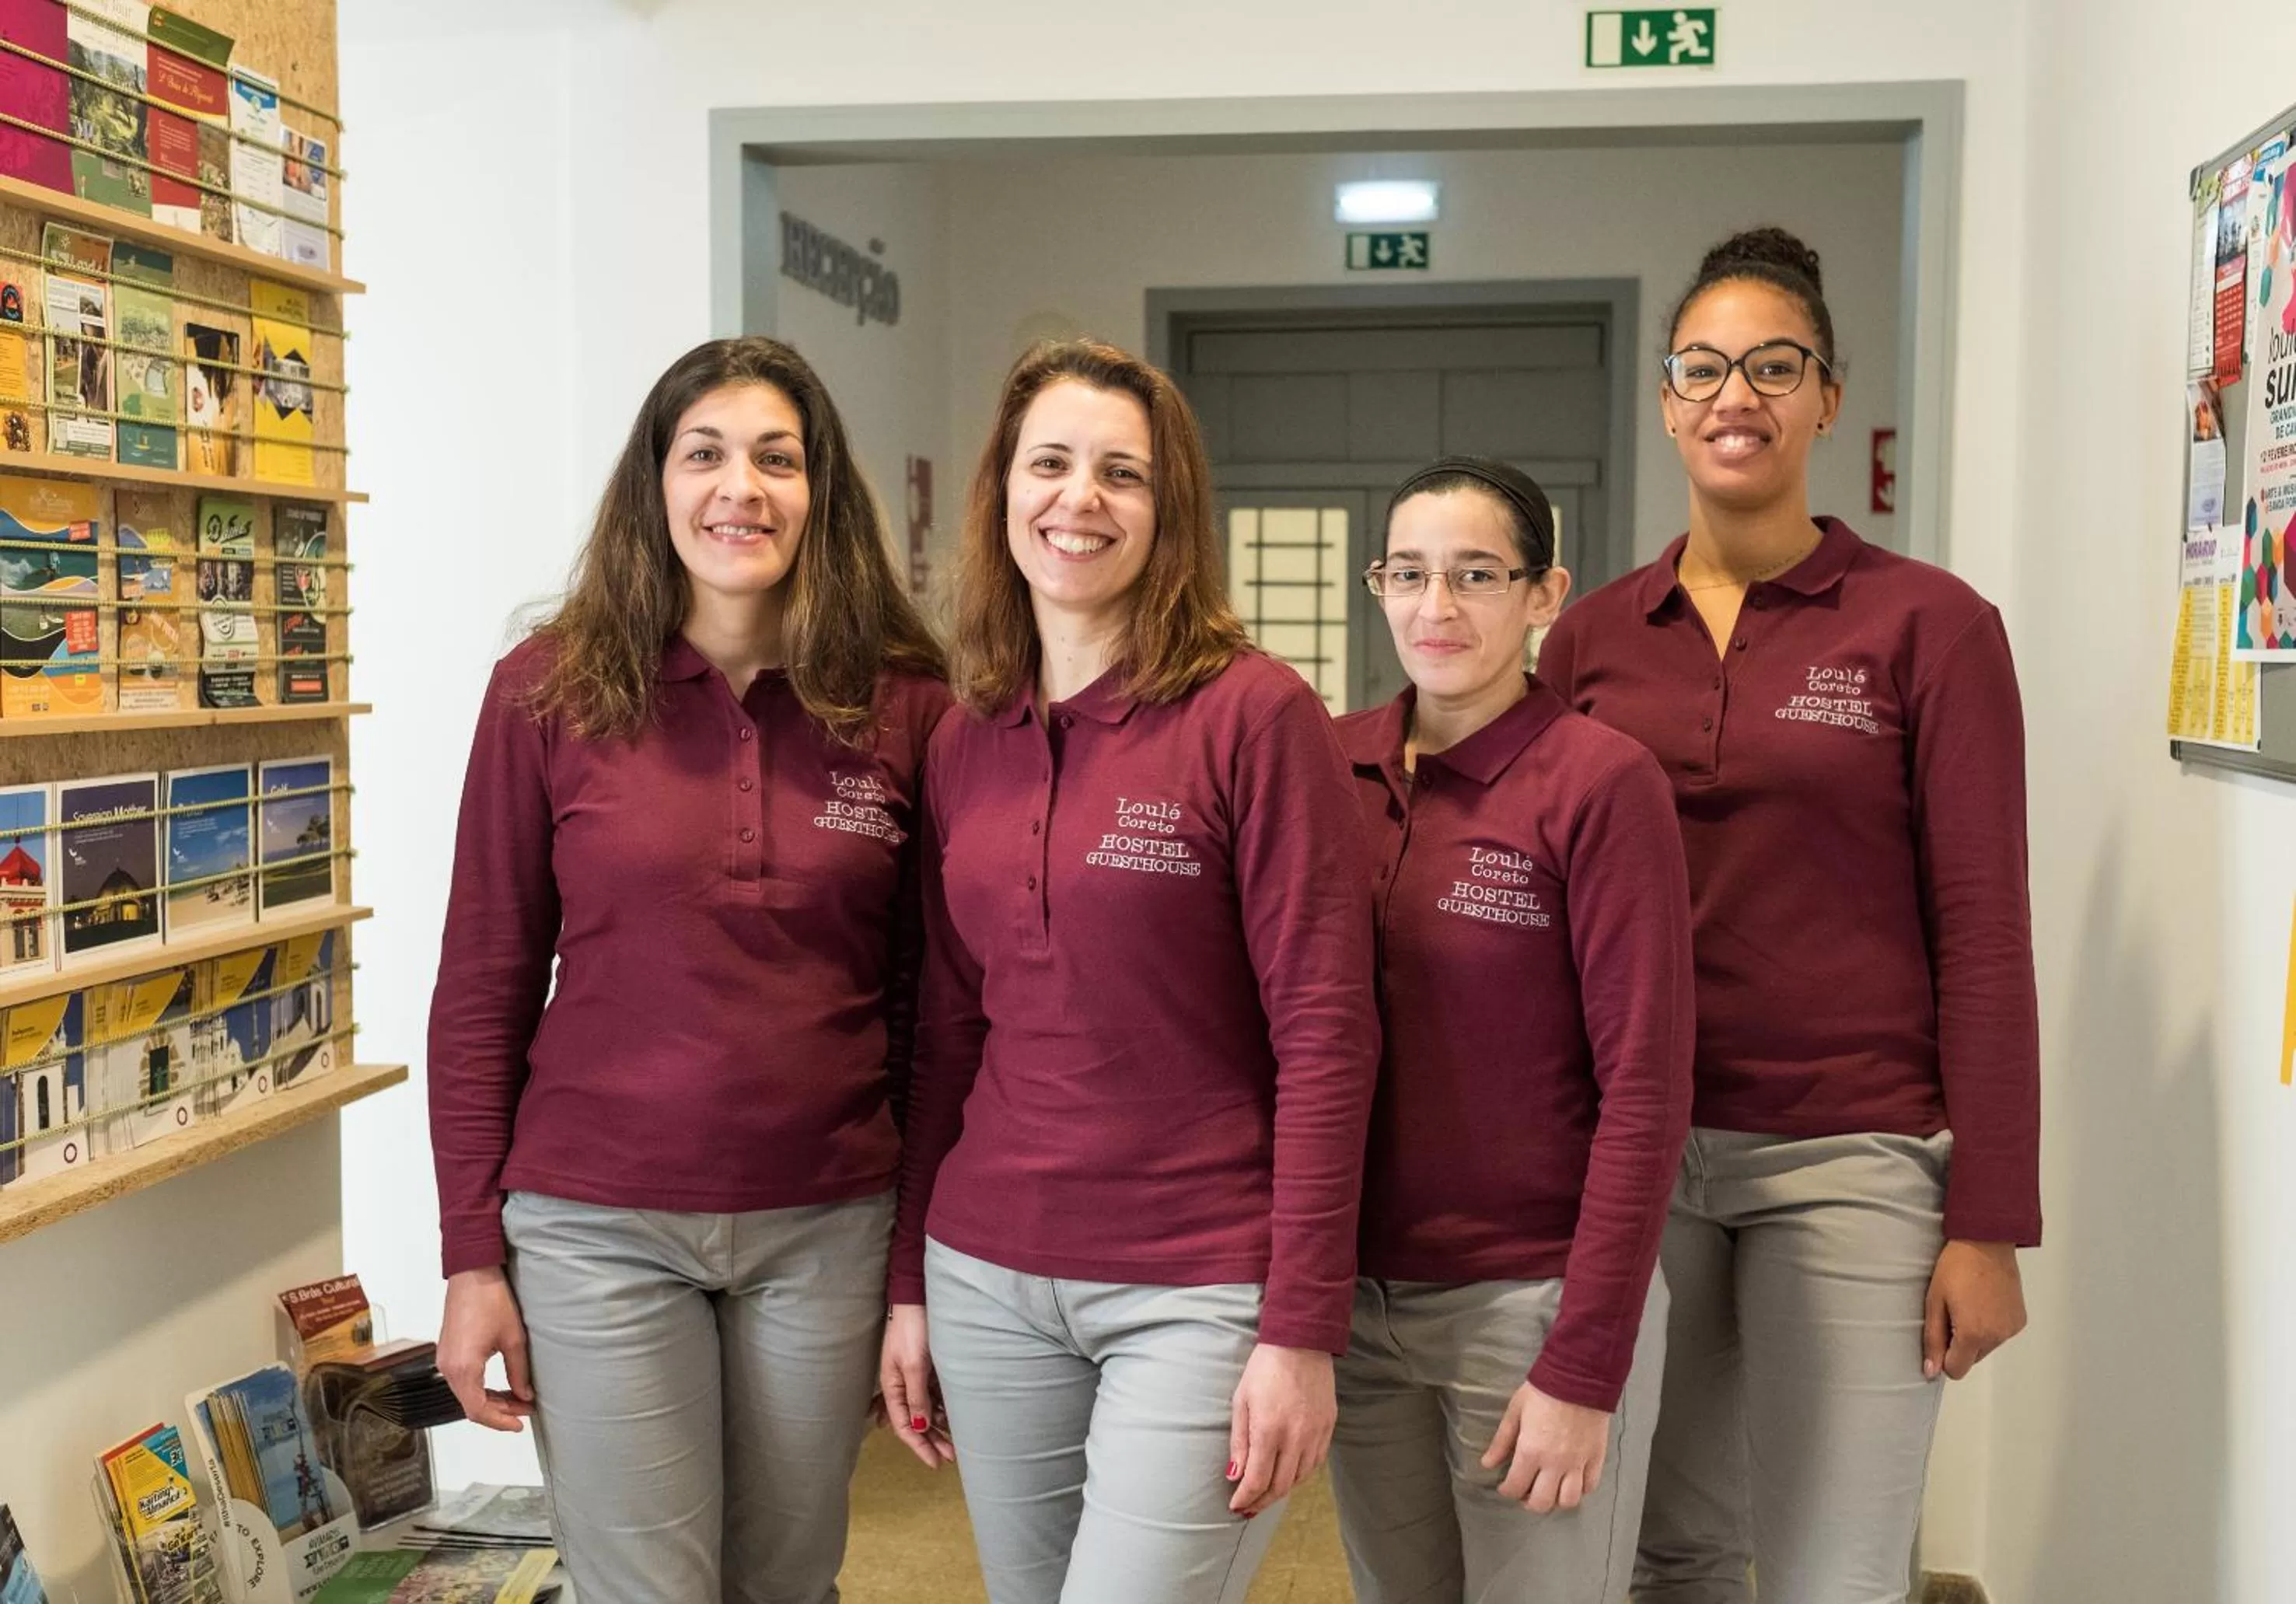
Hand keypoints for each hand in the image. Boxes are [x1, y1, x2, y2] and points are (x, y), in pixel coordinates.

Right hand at [437, 1267, 535, 1431]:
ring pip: (467, 1394)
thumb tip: (525, 1396)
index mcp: (463, 1368)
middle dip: (499, 1412)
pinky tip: (502, 1388)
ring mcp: (445, 1361)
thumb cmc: (492, 1301)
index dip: (499, 1422)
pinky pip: (463, 1381)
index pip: (478, 1410)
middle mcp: (448, 1369)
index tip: (520, 1425)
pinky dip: (481, 1389)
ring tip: (518, 1401)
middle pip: (471, 1405)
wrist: (472, 1273)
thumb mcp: (513, 1338)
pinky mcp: (447, 1353)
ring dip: (491, 1401)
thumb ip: (519, 1372)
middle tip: (525, 1411)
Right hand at [879, 1304, 954, 1467]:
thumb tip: (920, 1427)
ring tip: (959, 1443)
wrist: (920, 1298)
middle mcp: (903, 1385)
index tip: (935, 1463)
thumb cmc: (913, 1329)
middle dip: (933, 1441)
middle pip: (918, 1421)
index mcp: (893, 1387)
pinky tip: (958, 1418)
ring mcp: (917, 1377)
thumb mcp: (914, 1365)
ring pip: (929, 1410)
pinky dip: (946, 1408)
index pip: (905, 1425)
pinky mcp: (929, 1368)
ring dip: (942, 1427)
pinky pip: (937, 1395)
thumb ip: (917, 1396)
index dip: (919, 1446)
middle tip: (952, 1457)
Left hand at [1227, 1344, 1334, 1516]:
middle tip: (1248, 1507)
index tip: (1235, 1506)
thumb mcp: (1241, 1401)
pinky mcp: (1328, 1427)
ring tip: (1266, 1494)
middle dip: (1261, 1501)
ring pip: (1300, 1478)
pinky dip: (1300, 1475)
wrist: (1301, 1343)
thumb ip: (1239, 1442)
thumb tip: (1234, 1475)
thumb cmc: (1264, 1369)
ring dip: (1281, 1491)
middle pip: (1280, 1486)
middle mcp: (1296, 1437)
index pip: (1257, 1480)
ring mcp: (1315, 1434)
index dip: (1245, 1498)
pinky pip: (1315, 1463)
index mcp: (1269, 1430)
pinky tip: (1288, 1474)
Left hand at [1479, 1381, 1611, 1511]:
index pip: (1516, 1487)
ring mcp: (1578, 1463)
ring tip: (1549, 1490)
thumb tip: (1487, 1464)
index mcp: (1531, 1452)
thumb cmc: (1542, 1391)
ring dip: (1556, 1501)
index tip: (1505, 1486)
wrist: (1579, 1377)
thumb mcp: (1515, 1412)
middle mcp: (1555, 1464)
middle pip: (1542, 1503)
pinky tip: (1571, 1481)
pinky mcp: (1596, 1458)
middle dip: (1529, 1502)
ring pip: (1568, 1501)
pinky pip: (1590, 1486)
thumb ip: (1501, 1441)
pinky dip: (1580, 1489)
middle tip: (1526, 1491)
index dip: (1507, 1490)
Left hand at [1923, 1239, 2026, 1379]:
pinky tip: (1985, 1302)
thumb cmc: (1954, 1269)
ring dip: (1976, 1335)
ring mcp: (2011, 1330)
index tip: (1941, 1333)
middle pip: (1971, 1359)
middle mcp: (1996, 1338)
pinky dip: (1991, 1326)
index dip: (1944, 1356)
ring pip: (1986, 1347)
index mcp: (1973, 1335)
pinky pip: (2000, 1334)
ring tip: (1969, 1304)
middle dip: (1959, 1345)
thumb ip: (1933, 1340)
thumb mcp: (1934, 1302)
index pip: (1956, 1370)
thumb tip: (1931, 1372)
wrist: (1987, 1242)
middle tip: (1953, 1313)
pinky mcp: (2020, 1320)